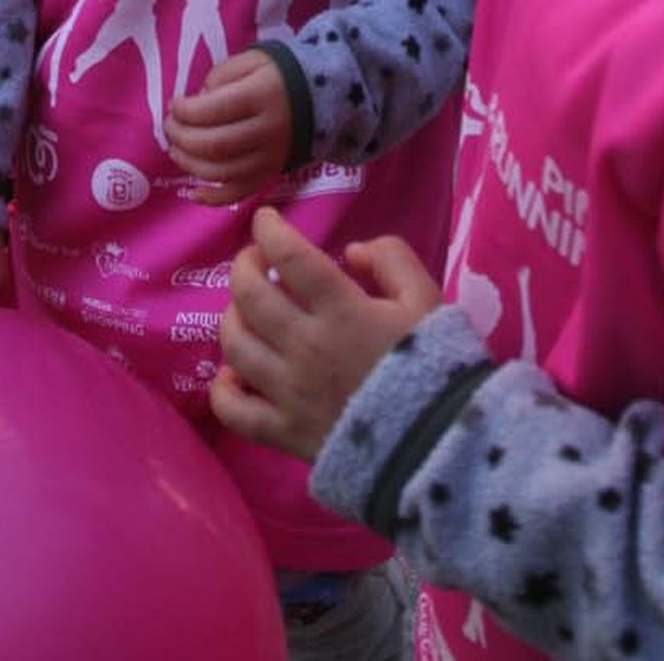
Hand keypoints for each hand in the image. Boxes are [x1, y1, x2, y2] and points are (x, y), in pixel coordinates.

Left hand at [166, 51, 291, 203]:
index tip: (173, 105)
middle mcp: (268, 130)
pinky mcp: (271, 175)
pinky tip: (192, 193)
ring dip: (190, 165)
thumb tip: (196, 103)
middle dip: (182, 138)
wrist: (322, 97)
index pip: (214, 110)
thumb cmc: (277, 74)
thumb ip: (221, 76)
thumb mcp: (251, 59)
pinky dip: (213, 198)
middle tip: (169, 127)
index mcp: (263, 95)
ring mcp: (271, 157)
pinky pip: (239, 194)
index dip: (185, 111)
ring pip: (223, 172)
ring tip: (175, 150)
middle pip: (215, 144)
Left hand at [211, 207, 442, 460]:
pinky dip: (222, 389)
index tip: (265, 218)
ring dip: (232, 316)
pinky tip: (232, 374)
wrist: (441, 445)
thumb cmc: (437, 367)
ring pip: (235, 345)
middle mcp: (306, 347)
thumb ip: (392, 259)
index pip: (289, 256)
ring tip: (246, 309)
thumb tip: (351, 251)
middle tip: (255, 259)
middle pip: (250, 296)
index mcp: (341, 310)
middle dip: (244, 265)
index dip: (269, 229)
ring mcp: (290, 393)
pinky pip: (234, 412)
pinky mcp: (285, 433)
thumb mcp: (427, 298)